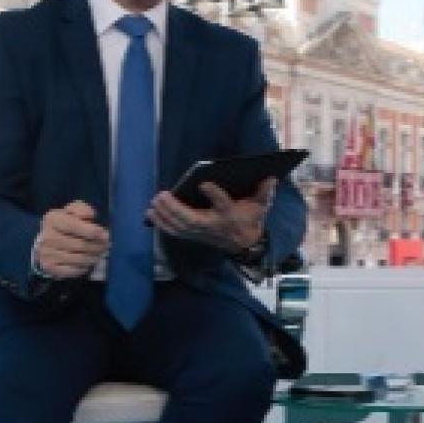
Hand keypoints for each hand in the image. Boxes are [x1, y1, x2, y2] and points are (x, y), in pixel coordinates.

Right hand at [35, 200, 108, 278]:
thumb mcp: (72, 211)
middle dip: (97, 246)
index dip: (92, 231)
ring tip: (99, 254)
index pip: (74, 225)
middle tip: (105, 246)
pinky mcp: (49, 267)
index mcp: (53, 219)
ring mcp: (47, 253)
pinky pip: (73, 270)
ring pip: (79, 259)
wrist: (47, 242)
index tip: (105, 235)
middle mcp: (47, 236)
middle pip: (80, 245)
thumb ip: (82, 209)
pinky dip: (85, 267)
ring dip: (94, 257)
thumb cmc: (65, 224)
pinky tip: (88, 263)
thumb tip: (89, 215)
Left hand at [147, 177, 276, 253]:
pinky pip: (175, 232)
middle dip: (175, 209)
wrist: (245, 245)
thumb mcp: (261, 206)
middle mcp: (213, 225)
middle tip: (161, 195)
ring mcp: (202, 233)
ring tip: (153, 203)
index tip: (204, 183)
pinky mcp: (194, 236)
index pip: (223, 204)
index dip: (214, 195)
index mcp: (230, 214)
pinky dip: (162, 224)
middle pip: (191, 219)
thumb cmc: (250, 219)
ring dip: (165, 216)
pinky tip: (151, 214)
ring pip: (180, 227)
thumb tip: (272, 177)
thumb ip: (265, 192)